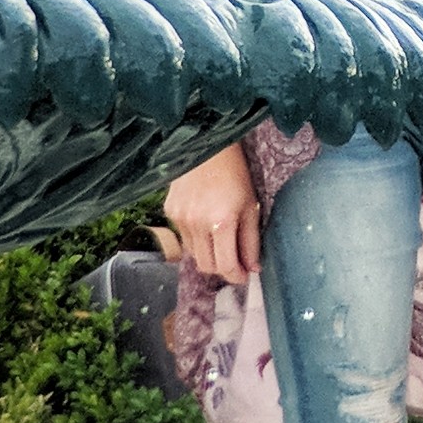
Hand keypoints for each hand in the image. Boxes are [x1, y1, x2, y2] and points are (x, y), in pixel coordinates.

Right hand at [162, 143, 260, 284]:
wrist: (207, 146)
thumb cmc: (235, 174)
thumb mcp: (251, 206)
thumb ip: (251, 241)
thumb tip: (253, 268)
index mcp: (221, 222)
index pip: (226, 266)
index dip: (237, 276)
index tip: (245, 275)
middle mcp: (197, 224)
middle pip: (207, 267)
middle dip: (223, 269)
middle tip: (234, 262)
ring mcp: (180, 218)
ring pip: (194, 255)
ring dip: (209, 255)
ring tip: (220, 240)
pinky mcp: (169, 211)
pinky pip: (183, 238)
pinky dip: (196, 239)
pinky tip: (205, 222)